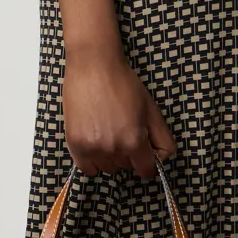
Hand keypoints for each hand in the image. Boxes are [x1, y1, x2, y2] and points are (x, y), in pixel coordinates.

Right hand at [63, 41, 176, 177]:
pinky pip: (87, 168)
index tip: (145, 154)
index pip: (146, 170)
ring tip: (108, 133)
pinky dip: (93, 161)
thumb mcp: (151, 109)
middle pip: (126, 167)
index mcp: (134, 141)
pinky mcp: (74, 143)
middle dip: (129, 154)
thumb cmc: (124, 84)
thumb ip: (162, 137)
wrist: (93, 67)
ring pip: (107, 168)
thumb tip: (163, 158)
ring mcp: (92, 148)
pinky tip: (95, 144)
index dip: (148, 162)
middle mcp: (113, 149)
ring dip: (111, 157)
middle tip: (123, 131)